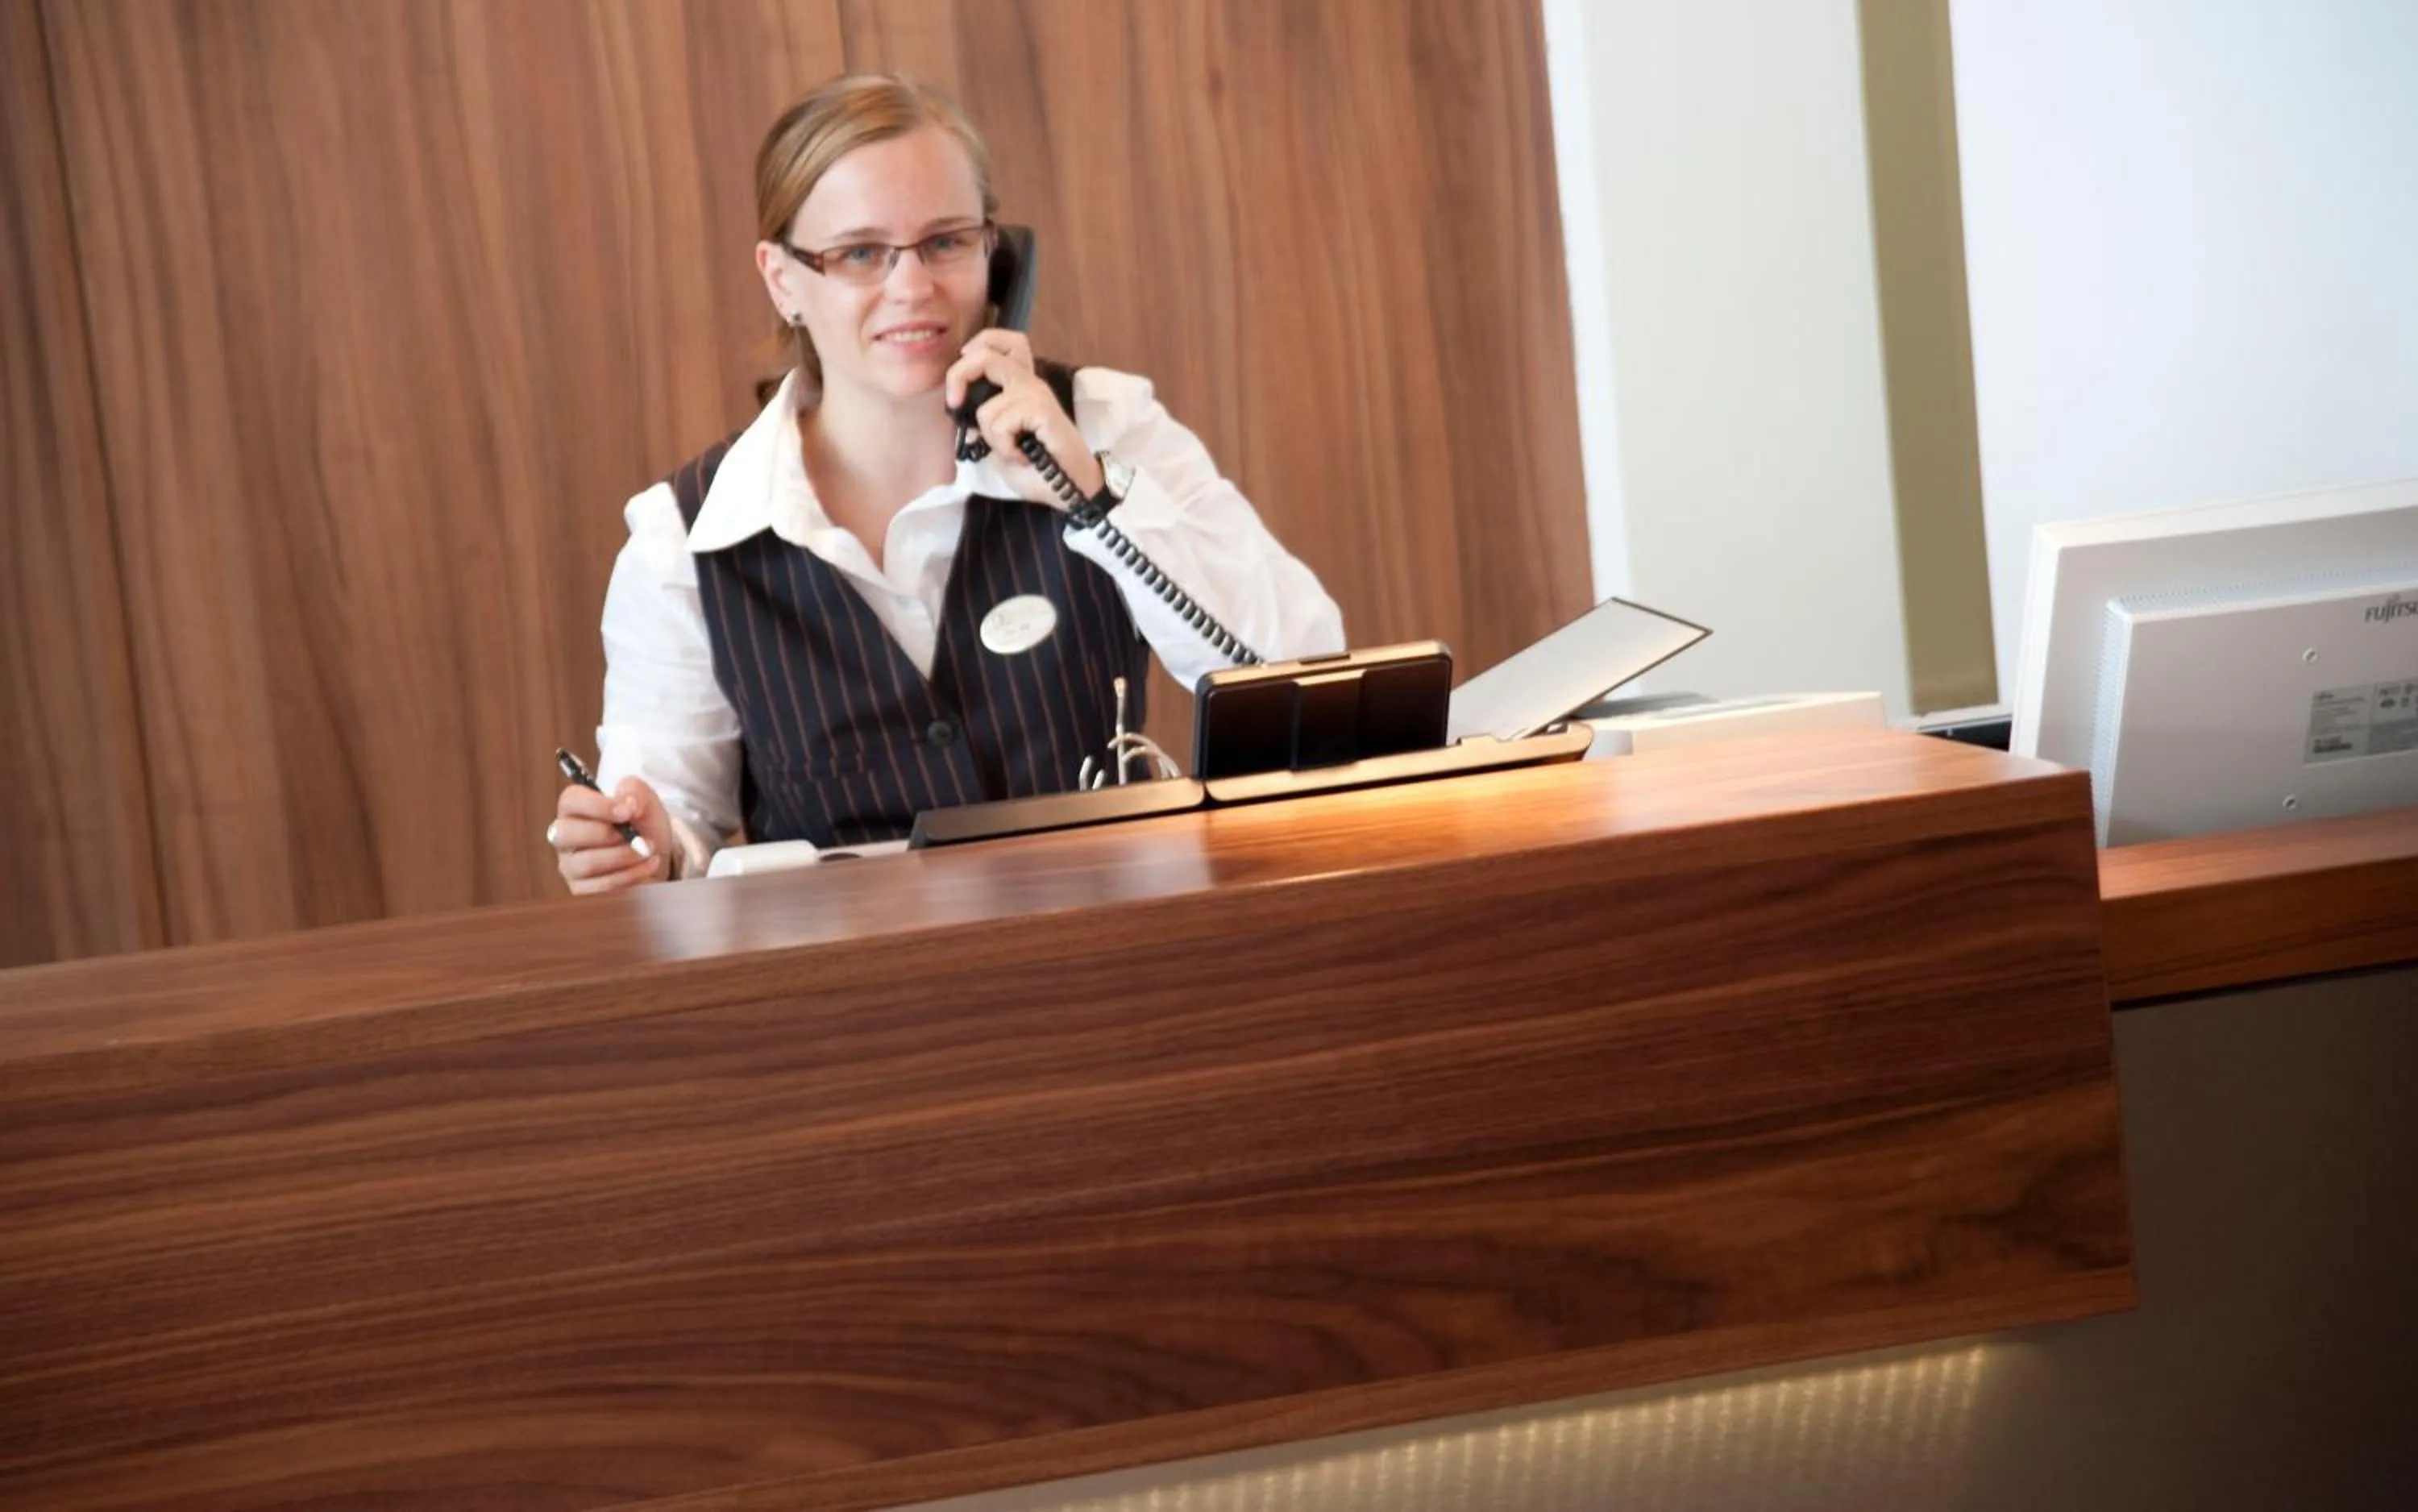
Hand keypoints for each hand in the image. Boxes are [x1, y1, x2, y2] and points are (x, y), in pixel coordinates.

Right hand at [550, 776, 673, 893]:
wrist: (656, 853)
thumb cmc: (642, 822)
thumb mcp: (644, 799)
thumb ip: (634, 791)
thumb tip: (627, 804)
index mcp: (574, 807)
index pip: (570, 801)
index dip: (598, 806)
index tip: (627, 812)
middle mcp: (564, 835)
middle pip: (567, 833)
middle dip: (608, 835)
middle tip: (639, 837)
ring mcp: (569, 863)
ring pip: (586, 863)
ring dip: (624, 857)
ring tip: (649, 852)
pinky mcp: (580, 888)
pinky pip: (599, 886)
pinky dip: (629, 876)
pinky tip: (647, 866)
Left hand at [943, 329, 1104, 506]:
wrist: (1070, 488)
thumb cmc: (1038, 467)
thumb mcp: (1000, 441)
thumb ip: (984, 420)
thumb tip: (960, 408)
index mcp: (1021, 385)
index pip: (1007, 343)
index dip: (980, 344)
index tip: (964, 363)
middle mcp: (1029, 383)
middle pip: (986, 355)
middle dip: (958, 376)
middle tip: (955, 404)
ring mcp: (1036, 394)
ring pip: (987, 408)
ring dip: (992, 438)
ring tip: (1014, 450)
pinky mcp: (1042, 408)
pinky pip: (1001, 425)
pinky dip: (1005, 447)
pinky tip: (1024, 456)